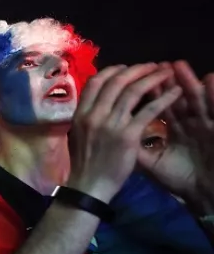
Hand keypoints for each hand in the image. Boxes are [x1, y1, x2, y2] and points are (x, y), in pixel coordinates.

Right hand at [68, 64, 182, 201]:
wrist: (88, 187)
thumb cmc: (84, 164)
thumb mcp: (78, 135)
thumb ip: (88, 117)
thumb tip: (99, 103)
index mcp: (80, 114)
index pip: (96, 82)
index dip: (113, 70)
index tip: (126, 69)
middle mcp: (94, 115)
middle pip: (116, 81)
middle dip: (136, 69)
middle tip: (151, 66)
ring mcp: (110, 124)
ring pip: (133, 91)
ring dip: (152, 78)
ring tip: (166, 72)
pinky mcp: (127, 136)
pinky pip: (149, 110)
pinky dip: (164, 98)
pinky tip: (175, 92)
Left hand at [143, 61, 213, 208]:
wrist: (205, 192)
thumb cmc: (179, 179)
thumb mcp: (152, 163)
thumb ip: (136, 146)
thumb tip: (111, 132)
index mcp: (172, 129)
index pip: (155, 106)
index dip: (146, 92)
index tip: (133, 79)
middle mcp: (189, 122)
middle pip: (176, 96)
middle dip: (165, 81)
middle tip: (157, 65)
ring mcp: (206, 124)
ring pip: (196, 98)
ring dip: (188, 80)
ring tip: (179, 65)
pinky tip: (210, 79)